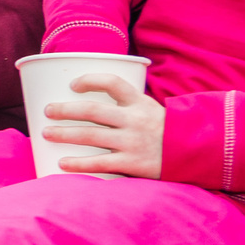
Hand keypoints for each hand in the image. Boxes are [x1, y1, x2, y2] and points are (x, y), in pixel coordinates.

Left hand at [45, 75, 164, 178]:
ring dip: (64, 134)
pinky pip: (100, 163)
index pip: (112, 82)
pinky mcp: (133, 163)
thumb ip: (127, 105)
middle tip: (48, 110)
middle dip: (65, 109)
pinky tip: (62, 163)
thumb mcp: (151, 109)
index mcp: (139, 102)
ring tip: (46, 133)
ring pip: (90, 135)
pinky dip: (78, 163)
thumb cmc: (166, 130)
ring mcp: (133, 142)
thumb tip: (90, 102)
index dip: (89, 80)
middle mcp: (134, 119)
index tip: (72, 85)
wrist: (198, 153)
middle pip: (92, 110)